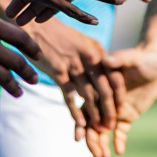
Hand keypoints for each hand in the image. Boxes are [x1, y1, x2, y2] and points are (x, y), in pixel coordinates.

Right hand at [26, 19, 118, 135]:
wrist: (37, 27)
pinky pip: (70, 97)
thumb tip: (106, 76)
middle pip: (104, 90)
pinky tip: (80, 125)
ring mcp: (74, 66)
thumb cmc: (61, 37)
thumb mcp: (83, 43)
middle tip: (110, 126)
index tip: (120, 110)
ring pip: (88, 96)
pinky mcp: (58, 72)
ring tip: (97, 129)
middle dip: (109, 111)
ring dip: (94, 116)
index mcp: (98, 50)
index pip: (115, 78)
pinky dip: (76, 113)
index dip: (118, 96)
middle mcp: (89, 58)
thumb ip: (95, 59)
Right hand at [86, 41, 156, 156]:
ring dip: (103, 144)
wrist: (155, 63)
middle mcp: (105, 101)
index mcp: (100, 88)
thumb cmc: (142, 58)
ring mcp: (115, 110)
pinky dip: (119, 141)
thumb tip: (108, 60)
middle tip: (96, 155)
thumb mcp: (131, 58)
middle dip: (93, 140)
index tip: (78, 137)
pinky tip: (119, 151)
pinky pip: (121, 132)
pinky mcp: (128, 115)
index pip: (86, 107)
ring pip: (105, 131)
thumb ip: (119, 60)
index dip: (81, 122)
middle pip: (93, 123)